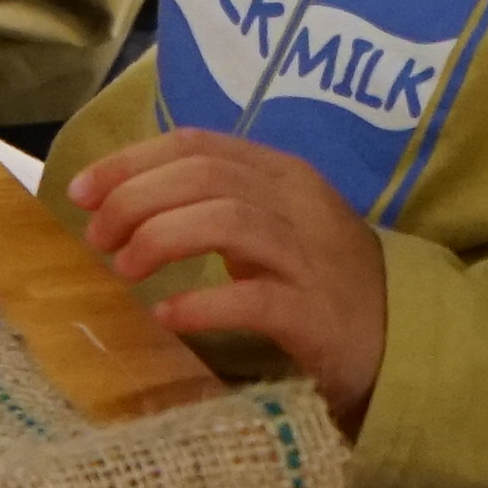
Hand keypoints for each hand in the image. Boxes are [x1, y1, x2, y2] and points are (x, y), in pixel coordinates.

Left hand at [67, 131, 388, 426]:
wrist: (405, 343)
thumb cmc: (320, 283)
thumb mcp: (272, 226)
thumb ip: (215, 202)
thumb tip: (124, 200)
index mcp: (282, 174)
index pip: (196, 145)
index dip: (131, 161)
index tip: (81, 191)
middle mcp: (299, 204)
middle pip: (203, 176)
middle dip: (135, 200)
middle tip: (98, 238)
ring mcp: (311, 258)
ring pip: (226, 220)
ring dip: (161, 239)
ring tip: (124, 270)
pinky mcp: (317, 314)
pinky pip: (253, 298)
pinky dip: (202, 304)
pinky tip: (167, 317)